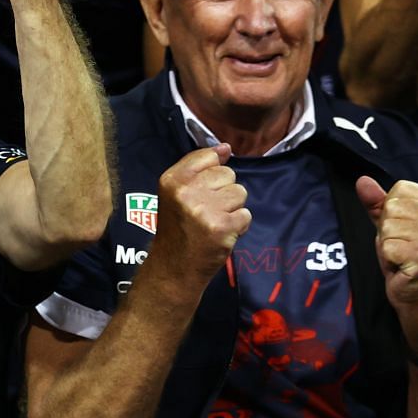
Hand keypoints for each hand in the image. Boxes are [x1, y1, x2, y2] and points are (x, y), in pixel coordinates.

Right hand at [152, 146, 250, 280]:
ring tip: (212, 224)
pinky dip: (238, 226)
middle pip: (227, 174)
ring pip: (239, 193)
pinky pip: (245, 214)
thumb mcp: (176, 193)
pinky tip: (220, 235)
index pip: (209, 156)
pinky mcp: (222, 226)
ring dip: (231, 210)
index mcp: (172, 180)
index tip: (198, 193)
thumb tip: (225, 148)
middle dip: (222, 193)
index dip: (210, 175)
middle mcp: (186, 192)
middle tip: (204, 214)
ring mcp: (204, 209)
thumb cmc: (178, 229)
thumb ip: (199, 168)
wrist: (172, 269)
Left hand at [355, 175, 417, 350]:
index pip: (399, 189)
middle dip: (386, 229)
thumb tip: (362, 180)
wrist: (415, 293)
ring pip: (387, 227)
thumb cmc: (403, 257)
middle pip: (391, 207)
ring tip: (400, 255)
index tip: (400, 229)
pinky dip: (387, 257)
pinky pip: (387, 246)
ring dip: (386, 244)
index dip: (390, 211)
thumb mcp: (388, 226)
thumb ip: (376, 203)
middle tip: (399, 245)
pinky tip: (400, 264)